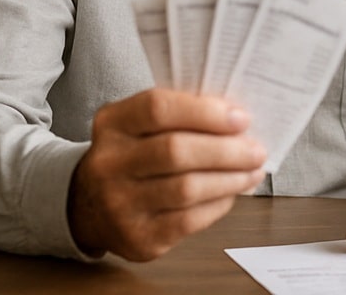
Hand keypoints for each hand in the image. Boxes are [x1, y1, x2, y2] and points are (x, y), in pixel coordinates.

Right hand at [67, 89, 266, 260]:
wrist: (88, 205)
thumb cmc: (134, 155)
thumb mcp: (141, 124)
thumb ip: (181, 114)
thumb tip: (238, 119)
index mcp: (112, 124)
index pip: (158, 108)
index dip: (206, 112)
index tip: (241, 118)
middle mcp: (108, 163)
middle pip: (176, 151)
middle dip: (227, 150)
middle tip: (257, 150)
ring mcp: (119, 203)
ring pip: (187, 188)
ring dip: (231, 179)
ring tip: (253, 170)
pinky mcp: (137, 237)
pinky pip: (189, 220)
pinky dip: (219, 204)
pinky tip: (232, 193)